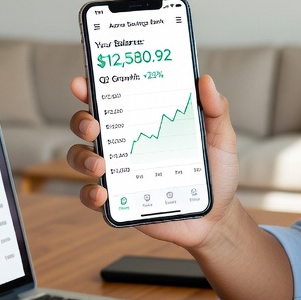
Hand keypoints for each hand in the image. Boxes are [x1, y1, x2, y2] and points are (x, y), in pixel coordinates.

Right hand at [66, 74, 239, 250]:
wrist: (216, 218)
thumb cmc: (214, 173)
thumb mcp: (220, 139)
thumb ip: (215, 110)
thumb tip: (206, 81)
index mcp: (144, 123)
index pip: (112, 99)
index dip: (91, 88)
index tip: (82, 83)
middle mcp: (124, 144)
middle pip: (87, 125)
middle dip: (81, 121)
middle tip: (93, 125)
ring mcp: (118, 173)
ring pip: (81, 158)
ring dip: (82, 158)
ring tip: (100, 165)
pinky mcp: (117, 201)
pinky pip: (91, 196)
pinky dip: (90, 194)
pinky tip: (103, 194)